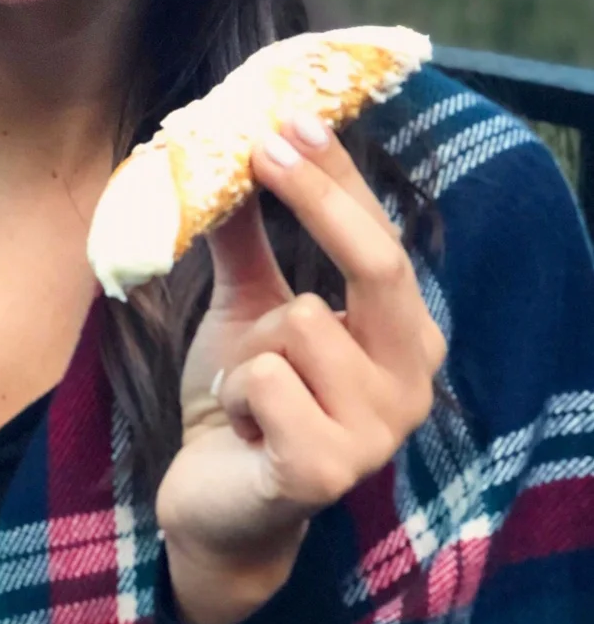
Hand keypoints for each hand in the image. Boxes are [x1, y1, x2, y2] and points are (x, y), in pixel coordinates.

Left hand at [154, 119, 445, 623]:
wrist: (213, 507)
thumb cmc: (242, 403)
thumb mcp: (246, 308)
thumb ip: (249, 240)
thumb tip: (233, 150)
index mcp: (401, 336)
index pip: (382, 236)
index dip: (338, 174)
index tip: (289, 115)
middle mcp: (410, 381)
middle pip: (379, 263)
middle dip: (318, 198)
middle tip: (259, 145)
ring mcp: (377, 432)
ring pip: (300, 322)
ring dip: (248, 348)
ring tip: (246, 392)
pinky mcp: (328, 470)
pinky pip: (265, 379)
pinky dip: (234, 391)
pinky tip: (242, 429)